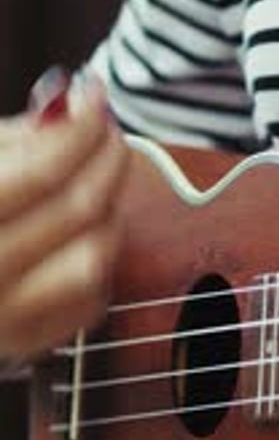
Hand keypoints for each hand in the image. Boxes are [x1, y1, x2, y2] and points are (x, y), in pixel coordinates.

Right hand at [0, 80, 129, 361]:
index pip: (40, 173)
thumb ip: (14, 139)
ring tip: (93, 182)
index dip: (79, 129)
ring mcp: (7, 320)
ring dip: (108, 210)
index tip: (93, 96)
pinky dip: (98, 259)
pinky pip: (92, 297)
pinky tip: (80, 233)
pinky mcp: (29, 343)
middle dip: (106, 158)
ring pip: (94, 257)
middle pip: (76, 210)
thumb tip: (69, 100)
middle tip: (108, 130)